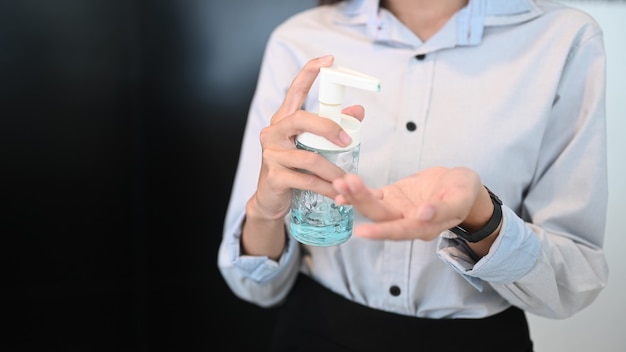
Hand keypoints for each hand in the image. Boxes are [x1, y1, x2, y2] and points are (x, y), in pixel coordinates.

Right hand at [248, 55, 364, 220]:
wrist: (271, 200)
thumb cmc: (293, 169)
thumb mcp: (311, 145)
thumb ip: (332, 127)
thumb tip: (358, 110)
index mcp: (283, 120)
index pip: (295, 90)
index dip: (310, 72)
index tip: (329, 59)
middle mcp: (273, 132)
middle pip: (302, 119)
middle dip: (329, 128)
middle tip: (348, 140)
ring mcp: (271, 154)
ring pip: (309, 157)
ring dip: (333, 170)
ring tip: (346, 180)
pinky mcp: (274, 176)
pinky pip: (306, 180)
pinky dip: (326, 188)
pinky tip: (337, 194)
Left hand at [332, 167, 485, 241]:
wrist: (460, 185)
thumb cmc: (463, 193)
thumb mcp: (460, 198)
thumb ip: (443, 209)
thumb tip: (424, 214)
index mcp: (424, 227)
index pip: (400, 230)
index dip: (382, 231)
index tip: (362, 231)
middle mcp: (406, 222)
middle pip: (380, 216)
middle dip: (361, 202)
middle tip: (345, 185)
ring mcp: (396, 209)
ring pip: (372, 207)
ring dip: (355, 196)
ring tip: (340, 182)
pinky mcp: (391, 196)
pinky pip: (371, 196)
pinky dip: (356, 194)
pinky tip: (341, 188)